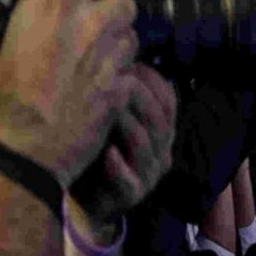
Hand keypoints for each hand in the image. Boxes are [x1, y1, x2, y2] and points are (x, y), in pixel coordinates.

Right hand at [0, 0, 138, 186]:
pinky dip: (120, 73)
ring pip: (132, 33)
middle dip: (109, 11)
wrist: (25, 147)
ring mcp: (114, 53)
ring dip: (116, 43)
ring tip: (86, 62)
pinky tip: (94, 86)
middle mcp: (93, 20)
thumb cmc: (3, 87)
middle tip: (86, 29)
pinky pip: (133, 66)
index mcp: (57, 0)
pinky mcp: (128, 82)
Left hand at [67, 63, 176, 233]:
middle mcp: (161, 152)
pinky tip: (105, 152)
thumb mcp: (111, 122)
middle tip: (115, 79)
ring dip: (127, 125)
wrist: (87, 203)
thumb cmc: (96, 154)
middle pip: (159, 119)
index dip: (151, 79)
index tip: (127, 63)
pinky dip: (118, 166)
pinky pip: (129, 180)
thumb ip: (118, 96)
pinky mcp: (131, 197)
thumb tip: (114, 52)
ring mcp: (148, 176)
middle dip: (138, 96)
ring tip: (109, 109)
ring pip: (146, 145)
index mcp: (161, 131)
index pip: (168, 99)